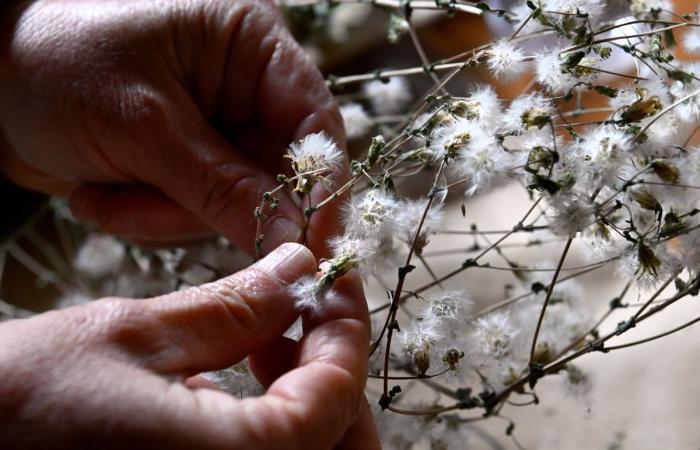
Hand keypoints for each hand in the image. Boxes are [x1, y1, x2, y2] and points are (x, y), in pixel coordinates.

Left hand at [0, 0, 345, 255]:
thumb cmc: (55, 62)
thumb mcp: (143, 124)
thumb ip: (223, 188)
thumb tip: (292, 245)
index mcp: (252, 47)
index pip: (315, 126)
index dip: (319, 190)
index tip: (313, 252)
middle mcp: (244, 89)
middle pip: (274, 176)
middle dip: (215, 209)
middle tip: (155, 212)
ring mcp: (215, 131)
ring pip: (232, 206)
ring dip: (167, 216)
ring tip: (104, 193)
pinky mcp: (187, 164)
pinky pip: (195, 214)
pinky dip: (148, 217)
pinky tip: (98, 193)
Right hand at [0, 243, 379, 448]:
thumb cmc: (9, 405)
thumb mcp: (128, 337)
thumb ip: (231, 308)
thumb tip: (296, 271)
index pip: (337, 398)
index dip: (344, 329)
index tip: (334, 282)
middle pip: (343, 446)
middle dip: (335, 375)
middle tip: (302, 315)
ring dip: (306, 399)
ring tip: (262, 339)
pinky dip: (268, 427)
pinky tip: (224, 381)